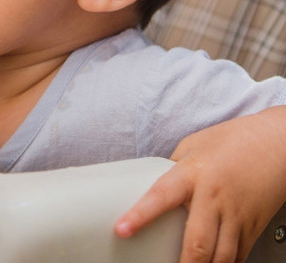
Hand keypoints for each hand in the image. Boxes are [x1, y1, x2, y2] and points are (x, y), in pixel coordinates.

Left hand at [115, 106, 285, 262]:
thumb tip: (153, 187)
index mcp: (193, 173)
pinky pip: (238, 255)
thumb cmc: (233, 140)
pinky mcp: (253, 226)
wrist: (276, 143)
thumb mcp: (192, 146)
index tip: (122, 230)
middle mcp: (215, 197)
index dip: (140, 215)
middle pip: (198, 242)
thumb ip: (173, 170)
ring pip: (221, 257)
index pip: (161, 196)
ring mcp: (237, 215)